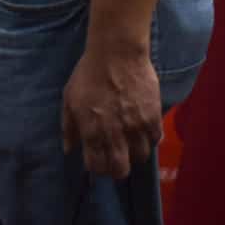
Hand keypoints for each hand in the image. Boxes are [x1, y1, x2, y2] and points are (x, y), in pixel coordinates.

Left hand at [60, 43, 160, 179]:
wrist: (117, 54)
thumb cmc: (88, 74)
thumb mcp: (69, 99)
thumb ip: (69, 127)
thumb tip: (69, 150)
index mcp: (92, 132)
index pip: (97, 167)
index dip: (97, 168)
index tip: (98, 161)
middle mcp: (115, 135)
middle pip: (121, 170)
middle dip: (117, 170)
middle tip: (116, 159)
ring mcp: (136, 127)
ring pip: (140, 158)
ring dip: (134, 154)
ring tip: (130, 144)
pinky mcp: (153, 118)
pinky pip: (155, 140)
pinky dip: (149, 140)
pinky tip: (142, 132)